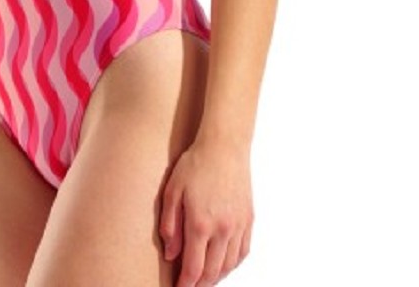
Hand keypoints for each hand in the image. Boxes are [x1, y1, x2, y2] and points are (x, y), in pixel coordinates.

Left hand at [159, 137, 253, 285]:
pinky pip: (243, 252)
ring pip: (229, 265)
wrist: (224, 146)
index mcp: (200, 223)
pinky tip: (224, 264)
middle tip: (190, 286)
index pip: (193, 268)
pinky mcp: (248, 219)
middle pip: (212, 272)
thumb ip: (169, 224)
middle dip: (200, 284)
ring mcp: (238, 225)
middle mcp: (222, 229)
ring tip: (205, 279)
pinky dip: (233, 264)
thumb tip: (171, 253)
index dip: (185, 284)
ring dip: (217, 277)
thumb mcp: (172, 191)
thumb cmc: (196, 164)